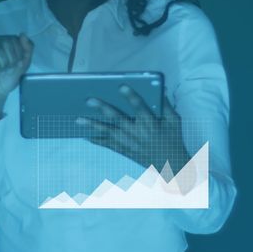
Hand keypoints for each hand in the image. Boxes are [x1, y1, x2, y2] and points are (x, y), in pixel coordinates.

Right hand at [0, 33, 32, 120]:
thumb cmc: (7, 78)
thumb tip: (23, 34)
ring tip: (0, 70)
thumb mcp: (23, 64)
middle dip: (12, 59)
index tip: (16, 64)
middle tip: (8, 68)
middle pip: (6, 42)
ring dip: (3, 63)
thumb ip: (27, 49)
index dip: (19, 53)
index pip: (14, 39)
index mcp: (0, 40)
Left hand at [76, 85, 190, 174]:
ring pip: (108, 132)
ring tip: (78, 119)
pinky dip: (96, 140)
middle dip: (103, 109)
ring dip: (92, 126)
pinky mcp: (125, 150)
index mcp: (150, 122)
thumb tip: (161, 89)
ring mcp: (129, 142)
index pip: (140, 107)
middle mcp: (137, 132)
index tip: (121, 86)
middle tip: (89, 100)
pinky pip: (108, 145)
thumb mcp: (174, 121)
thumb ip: (166, 105)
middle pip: (118, 118)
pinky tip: (85, 134)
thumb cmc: (173, 140)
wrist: (170, 165)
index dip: (131, 96)